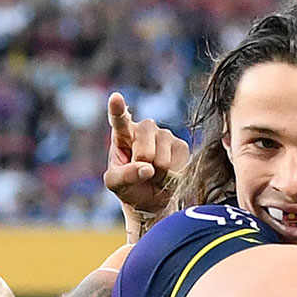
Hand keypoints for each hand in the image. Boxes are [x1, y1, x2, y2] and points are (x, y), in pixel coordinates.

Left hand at [104, 92, 188, 214]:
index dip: (117, 109)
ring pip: (161, 160)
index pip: (119, 119)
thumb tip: (148, 168)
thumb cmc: (130, 186)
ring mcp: (164, 134)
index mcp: (123, 133)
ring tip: (154, 174)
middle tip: (142, 173)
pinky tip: (167, 174)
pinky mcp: (181, 145)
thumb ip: (125, 176)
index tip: (115, 98)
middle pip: (144, 150)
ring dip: (158, 174)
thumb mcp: (116, 184)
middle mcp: (145, 128)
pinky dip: (171, 176)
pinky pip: (176, 165)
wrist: (152, 198)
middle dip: (143, 168)